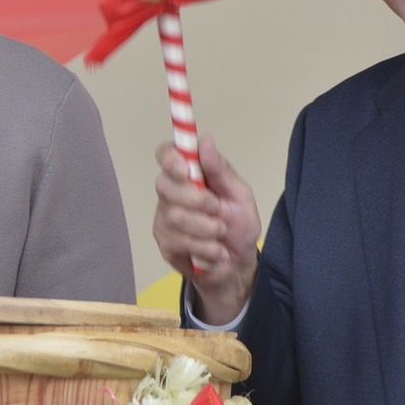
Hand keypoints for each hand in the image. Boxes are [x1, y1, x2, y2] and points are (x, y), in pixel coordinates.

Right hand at [152, 135, 260, 324]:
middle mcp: (171, 192)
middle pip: (165, 186)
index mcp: (189, 173)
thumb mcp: (239, 194)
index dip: (170, 159)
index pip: (166, 154)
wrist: (238, 264)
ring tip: (221, 233)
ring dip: (207, 228)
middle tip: (218, 210)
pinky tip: (214, 251)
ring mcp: (164, 218)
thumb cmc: (239, 224)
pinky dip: (205, 248)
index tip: (185, 170)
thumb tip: (205, 141)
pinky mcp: (165, 243)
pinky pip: (179, 241)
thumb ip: (221, 170)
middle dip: (198, 200)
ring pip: (175, 216)